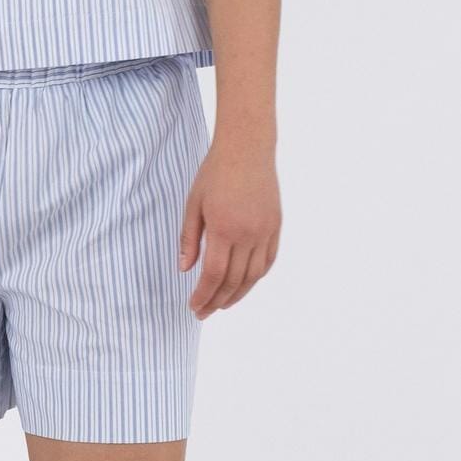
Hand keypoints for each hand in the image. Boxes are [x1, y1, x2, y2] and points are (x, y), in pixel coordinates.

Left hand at [178, 140, 280, 318]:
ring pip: (254, 275)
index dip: (203, 295)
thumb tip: (185, 269)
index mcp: (224, 228)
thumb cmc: (215, 173)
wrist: (247, 148)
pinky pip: (268, 261)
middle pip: (234, 280)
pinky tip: (244, 285)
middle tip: (203, 312)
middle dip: (217, 301)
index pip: (214, 274)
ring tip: (222, 304)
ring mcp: (265, 231)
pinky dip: (256, 277)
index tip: (193, 306)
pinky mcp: (276, 226)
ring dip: (238, 294)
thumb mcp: (193, 205)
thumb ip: (189, 239)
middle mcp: (248, 234)